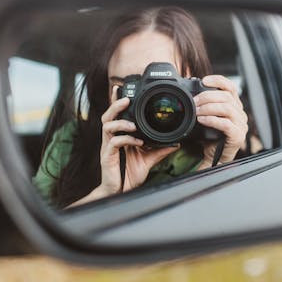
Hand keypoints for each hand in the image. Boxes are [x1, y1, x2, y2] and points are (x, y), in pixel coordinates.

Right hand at [68, 89, 178, 206]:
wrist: (120, 191)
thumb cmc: (129, 174)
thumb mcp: (148, 159)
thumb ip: (159, 150)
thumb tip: (175, 143)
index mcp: (119, 136)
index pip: (117, 116)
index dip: (118, 103)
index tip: (124, 90)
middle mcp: (112, 139)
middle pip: (107, 116)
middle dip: (116, 105)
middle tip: (127, 100)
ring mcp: (108, 147)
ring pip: (107, 126)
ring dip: (121, 122)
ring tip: (133, 125)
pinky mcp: (107, 157)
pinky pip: (114, 143)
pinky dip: (126, 139)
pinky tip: (137, 142)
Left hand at [194, 75, 248, 168]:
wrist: (215, 158)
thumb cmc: (211, 137)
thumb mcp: (208, 116)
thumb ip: (206, 104)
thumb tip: (193, 91)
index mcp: (235, 106)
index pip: (231, 87)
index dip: (218, 80)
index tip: (204, 80)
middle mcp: (240, 114)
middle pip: (227, 96)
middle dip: (207, 96)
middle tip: (194, 102)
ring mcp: (241, 125)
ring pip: (227, 108)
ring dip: (209, 107)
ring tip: (197, 111)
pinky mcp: (238, 136)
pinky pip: (226, 124)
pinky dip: (212, 120)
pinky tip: (202, 120)